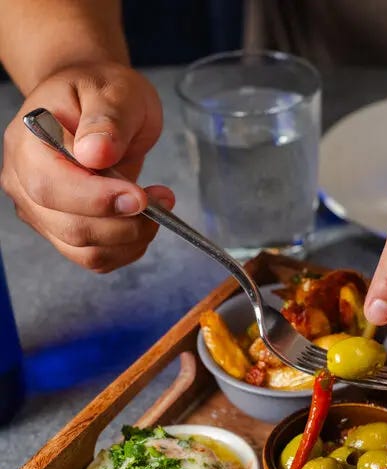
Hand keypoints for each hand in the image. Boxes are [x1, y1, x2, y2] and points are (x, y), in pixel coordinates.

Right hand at [1, 62, 172, 272]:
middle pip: (71, 228)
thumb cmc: (100, 93)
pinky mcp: (62, 230)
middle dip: (126, 223)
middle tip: (163, 197)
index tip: (140, 197)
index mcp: (28, 143)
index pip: (51, 187)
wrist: (93, 105)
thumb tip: (95, 153)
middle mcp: (24, 182)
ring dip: (132, 238)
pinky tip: (144, 223)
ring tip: (159, 205)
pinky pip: (95, 258)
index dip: (98, 200)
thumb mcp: (115, 91)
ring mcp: (41, 211)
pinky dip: (127, 249)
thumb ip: (107, 120)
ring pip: (85, 251)